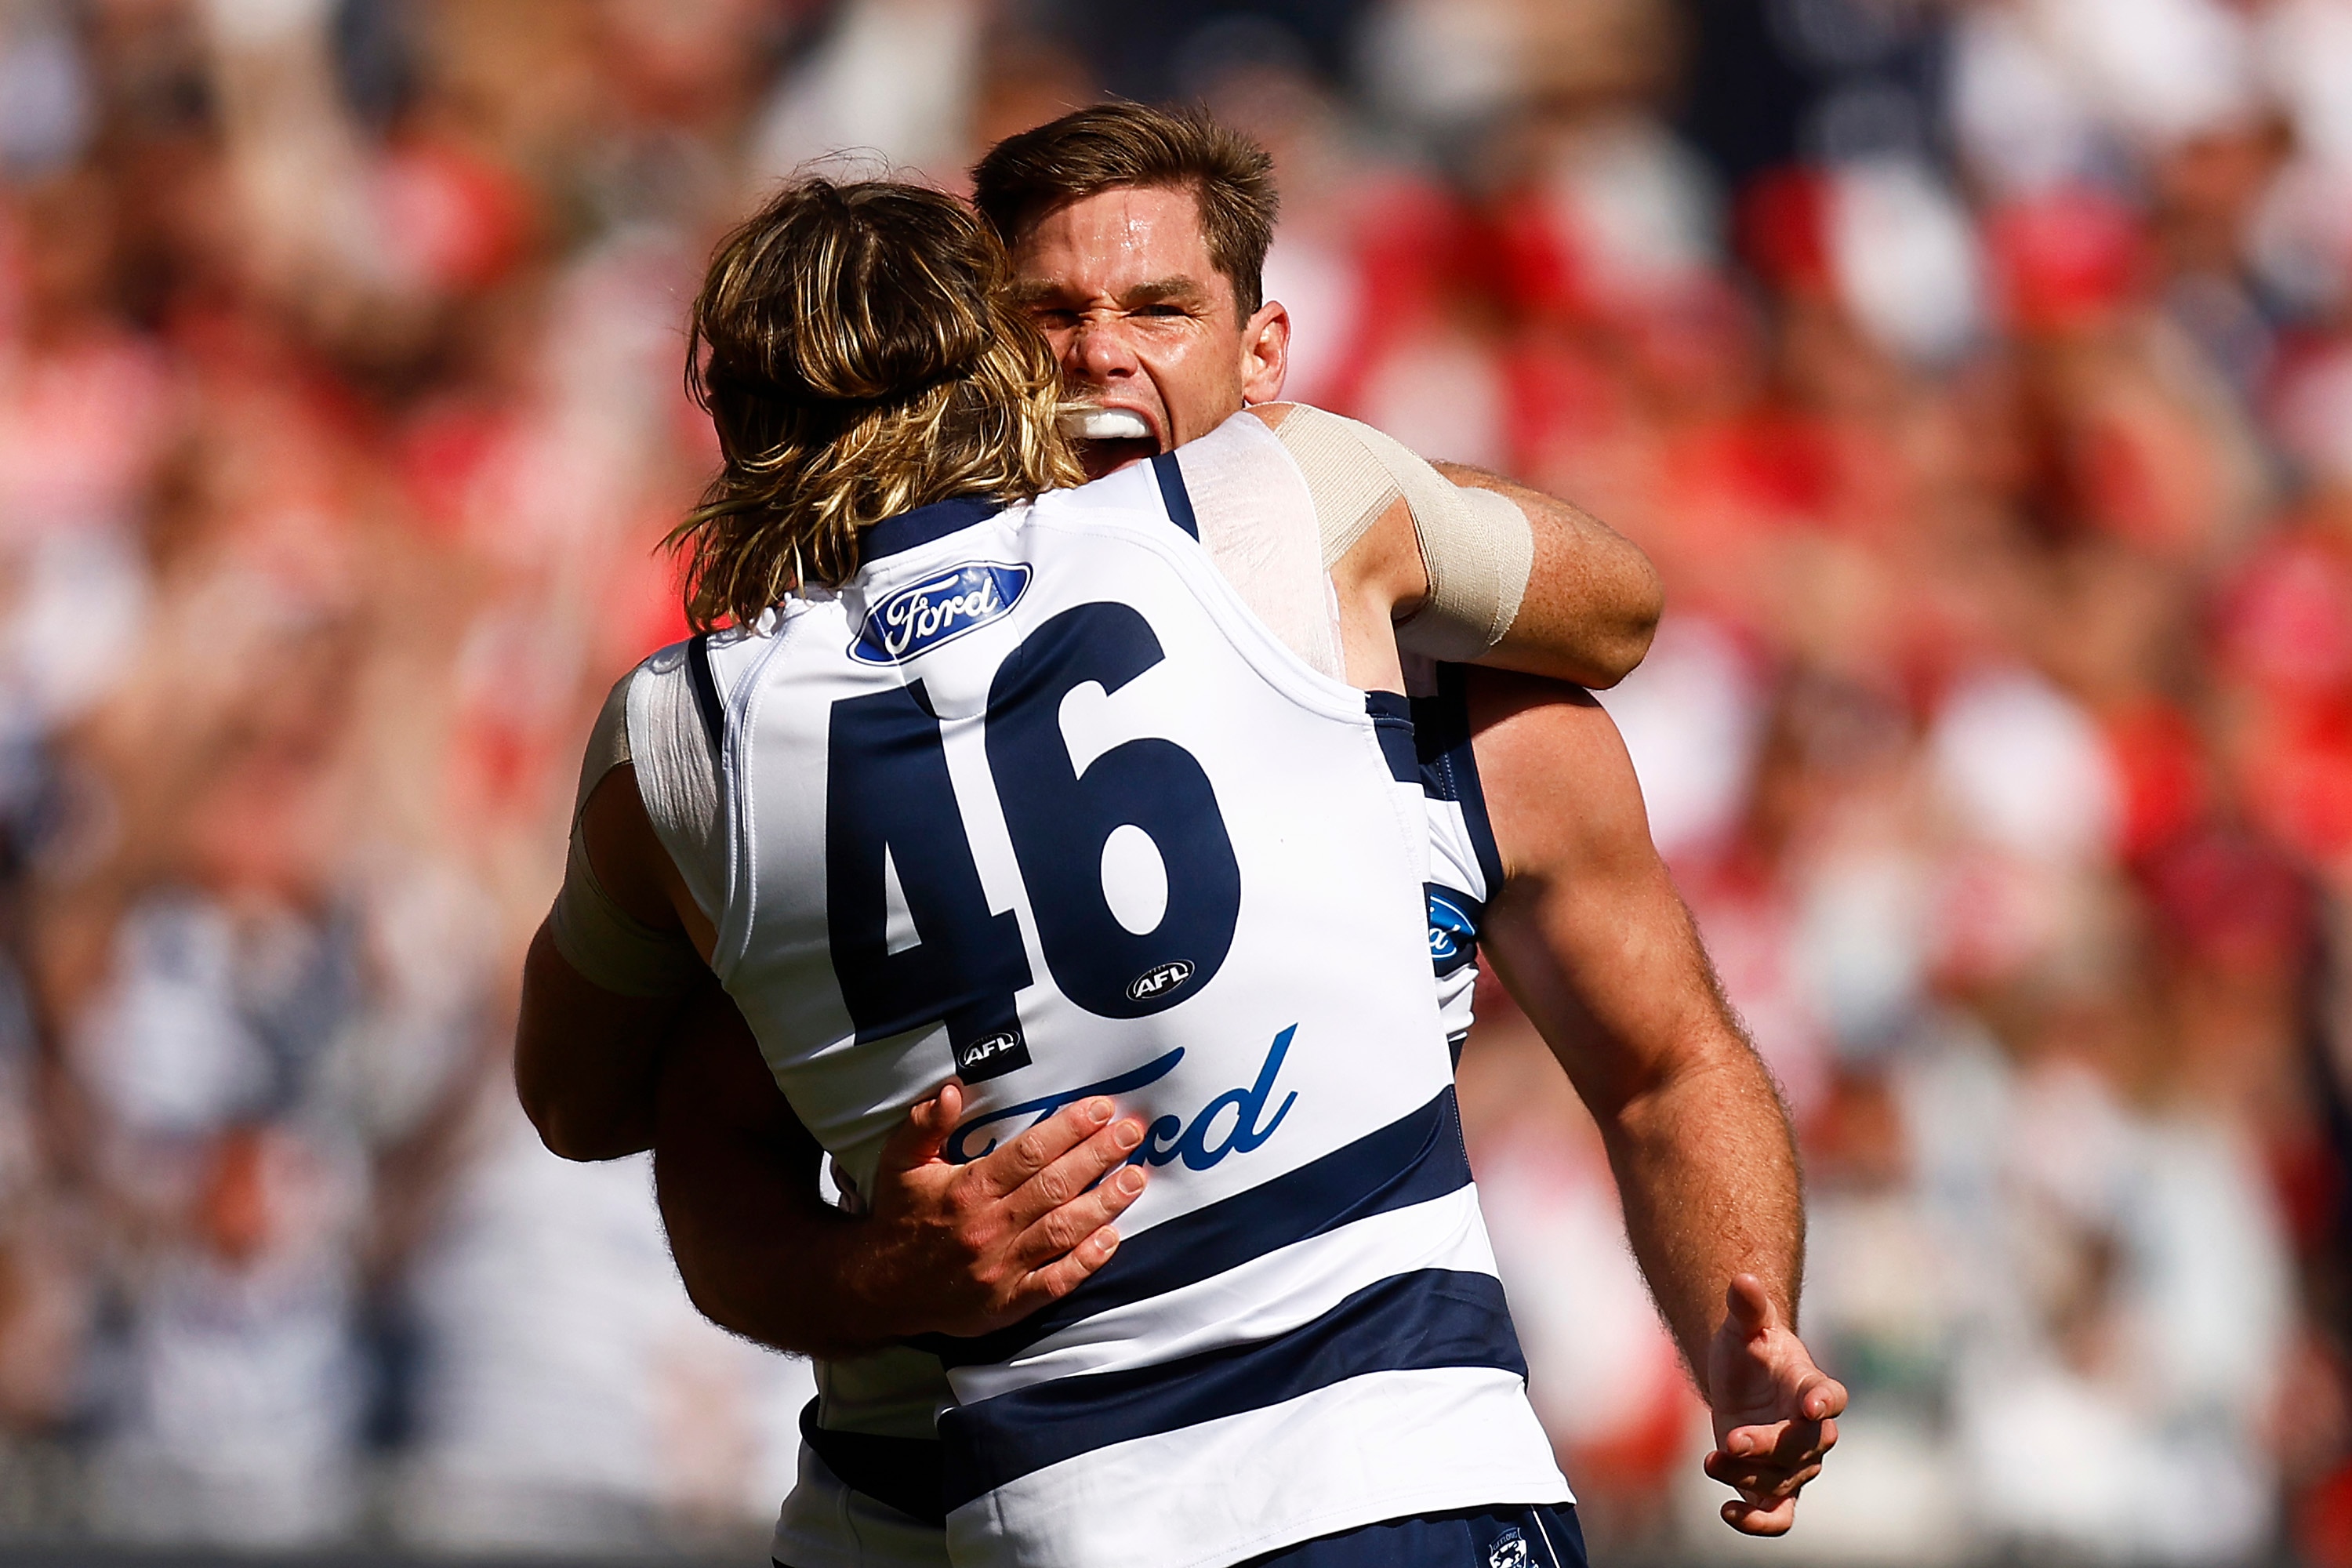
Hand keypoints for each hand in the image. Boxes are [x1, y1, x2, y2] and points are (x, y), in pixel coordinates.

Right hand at [849, 1082, 1148, 1338]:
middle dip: (1098, 1156)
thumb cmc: (898, 1216)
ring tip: (1136, 1178)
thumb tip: (951, 1090)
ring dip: (1104, 1203)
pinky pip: (1055, 1282)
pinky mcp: (1008, 1303)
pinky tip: (1113, 1239)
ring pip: (1062, 1231)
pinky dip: (1086, 1262)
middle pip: (1054, 1186)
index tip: (1100, 1109)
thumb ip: (924, 1124)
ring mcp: (1000, 1269)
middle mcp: (987, 1227)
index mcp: (966, 1190)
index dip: (1068, 1129)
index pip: (1028, 1153)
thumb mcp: (899, 1162)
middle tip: (1132, 1132)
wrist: (878, 1287)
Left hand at [1702, 1274, 1846, 1535]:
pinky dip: (1758, 1522)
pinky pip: (1778, 1516)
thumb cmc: (1751, 1350)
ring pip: (1784, 1481)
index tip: (1813, 1406)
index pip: (1830, 1397)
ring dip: (1748, 1478)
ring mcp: (1795, 1464)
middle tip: (1731, 1441)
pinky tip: (1727, 1513)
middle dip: (1768, 1447)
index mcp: (1811, 1387)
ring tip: (1712, 1461)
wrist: (1742, 1380)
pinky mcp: (1773, 1487)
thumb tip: (1742, 1278)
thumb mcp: (1745, 1326)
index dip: (1824, 1402)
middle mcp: (1810, 1432)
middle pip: (1802, 1448)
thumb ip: (1747, 1307)